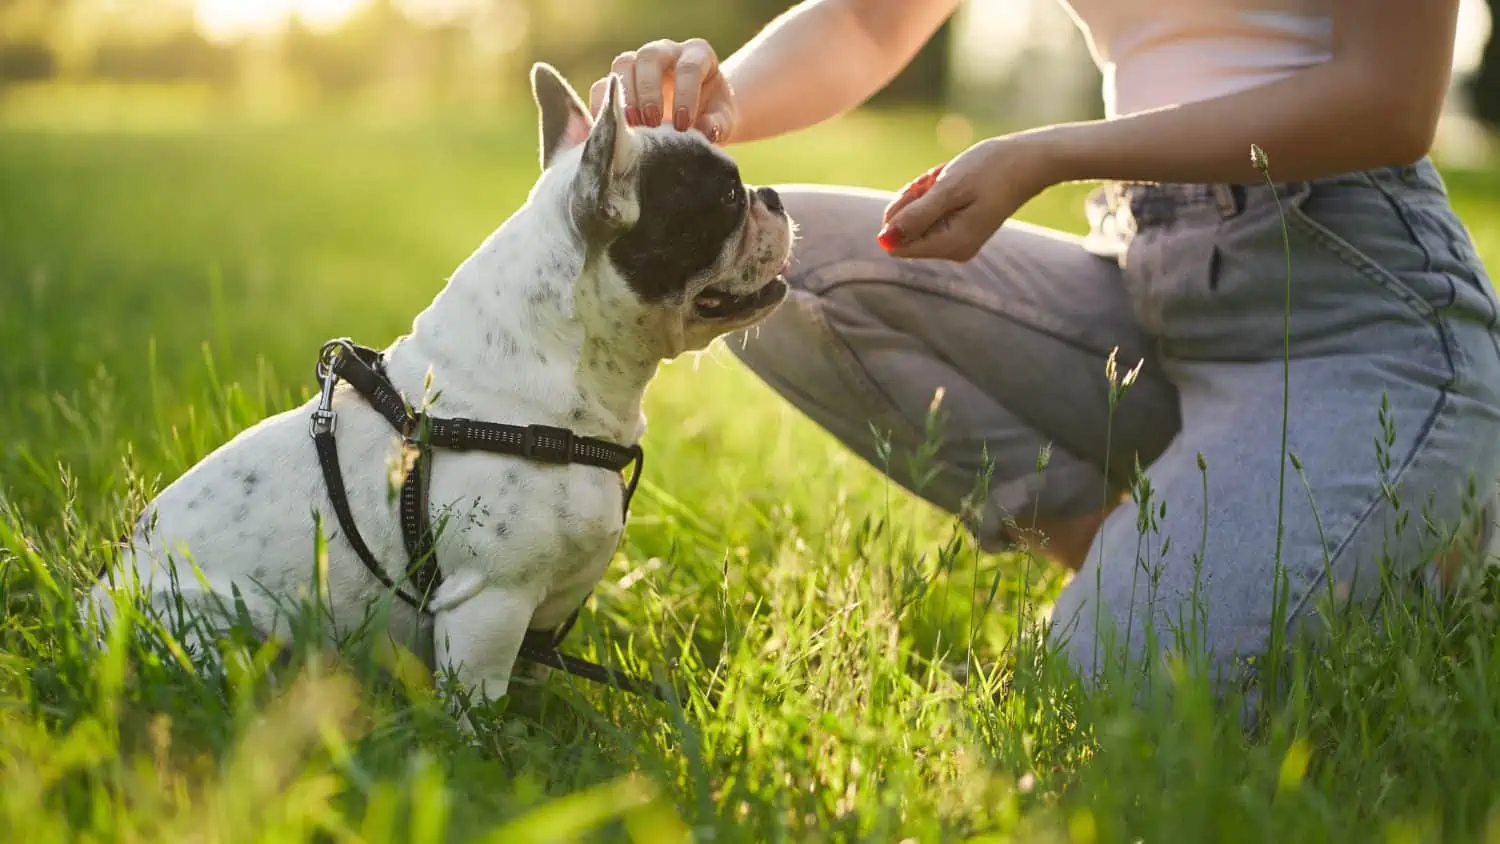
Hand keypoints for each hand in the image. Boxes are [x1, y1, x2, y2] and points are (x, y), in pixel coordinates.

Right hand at [589, 38, 737, 143]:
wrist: (696, 119)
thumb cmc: (711, 116)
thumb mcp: (722, 121)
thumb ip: (718, 124)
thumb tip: (707, 131)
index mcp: (697, 55)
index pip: (689, 67)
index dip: (685, 95)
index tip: (683, 125)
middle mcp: (666, 52)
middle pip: (650, 57)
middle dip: (649, 91)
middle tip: (652, 123)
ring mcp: (639, 63)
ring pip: (623, 64)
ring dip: (624, 96)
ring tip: (631, 126)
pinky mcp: (619, 82)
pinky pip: (603, 86)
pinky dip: (603, 106)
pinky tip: (609, 128)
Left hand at [878, 133, 1057, 260]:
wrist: (1030, 160)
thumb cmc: (991, 169)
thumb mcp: (948, 189)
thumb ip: (915, 216)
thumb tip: (884, 239)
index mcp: (950, 245)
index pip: (897, 244)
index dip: (900, 213)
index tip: (924, 190)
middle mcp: (953, 250)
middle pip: (905, 231)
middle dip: (914, 199)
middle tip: (940, 179)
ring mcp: (958, 241)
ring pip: (917, 218)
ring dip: (925, 192)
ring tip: (950, 177)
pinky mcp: (962, 228)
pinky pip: (932, 212)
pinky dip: (936, 192)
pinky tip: (953, 178)